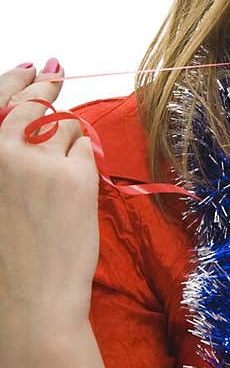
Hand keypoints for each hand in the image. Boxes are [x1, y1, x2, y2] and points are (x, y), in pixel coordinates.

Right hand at [0, 60, 98, 348]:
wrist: (28, 299)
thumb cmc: (7, 258)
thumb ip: (5, 158)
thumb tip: (26, 123)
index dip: (13, 79)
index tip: (30, 67)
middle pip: (30, 102)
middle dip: (46, 86)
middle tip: (56, 72)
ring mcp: (36, 160)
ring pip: (64, 126)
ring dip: (67, 140)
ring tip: (60, 177)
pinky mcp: (73, 174)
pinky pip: (84, 149)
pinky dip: (83, 161)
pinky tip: (74, 190)